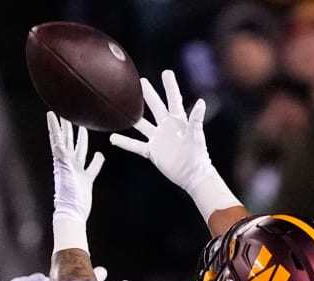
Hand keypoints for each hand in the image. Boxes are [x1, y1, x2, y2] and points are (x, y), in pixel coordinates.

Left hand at [47, 111, 103, 227]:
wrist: (72, 212)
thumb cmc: (67, 195)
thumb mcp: (65, 173)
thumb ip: (63, 158)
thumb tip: (58, 144)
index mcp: (61, 160)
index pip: (57, 138)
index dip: (54, 126)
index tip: (51, 112)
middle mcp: (68, 163)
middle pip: (68, 140)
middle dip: (67, 126)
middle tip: (66, 112)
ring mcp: (77, 170)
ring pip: (80, 150)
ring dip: (81, 138)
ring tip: (82, 126)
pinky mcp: (86, 179)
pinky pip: (92, 166)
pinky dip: (96, 160)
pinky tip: (100, 154)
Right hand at [108, 70, 213, 192]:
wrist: (192, 175)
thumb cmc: (197, 155)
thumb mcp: (195, 136)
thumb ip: (196, 119)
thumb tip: (200, 101)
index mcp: (178, 121)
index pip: (173, 99)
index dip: (170, 86)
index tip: (166, 72)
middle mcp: (167, 127)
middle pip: (156, 107)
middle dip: (149, 94)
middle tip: (141, 82)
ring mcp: (158, 139)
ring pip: (143, 124)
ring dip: (133, 116)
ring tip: (121, 108)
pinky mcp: (152, 151)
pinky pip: (135, 145)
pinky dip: (125, 142)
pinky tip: (113, 138)